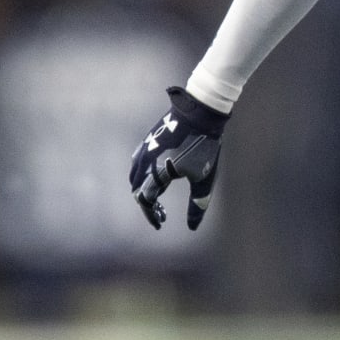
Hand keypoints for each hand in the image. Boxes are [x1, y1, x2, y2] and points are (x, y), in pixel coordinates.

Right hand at [130, 86, 229, 229]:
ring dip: (143, 190)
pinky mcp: (148, 139)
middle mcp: (145, 162)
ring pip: (135, 176)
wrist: (200, 112)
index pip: (146, 201)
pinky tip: (154, 176)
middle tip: (163, 214)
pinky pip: (137, 162)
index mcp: (156, 173)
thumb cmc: (204, 147)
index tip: (161, 224)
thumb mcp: (204, 178)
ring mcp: (144, 149)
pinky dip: (141, 175)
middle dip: (149, 205)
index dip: (151, 215)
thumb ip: (197, 204)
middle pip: (138, 190)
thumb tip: (193, 227)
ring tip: (158, 198)